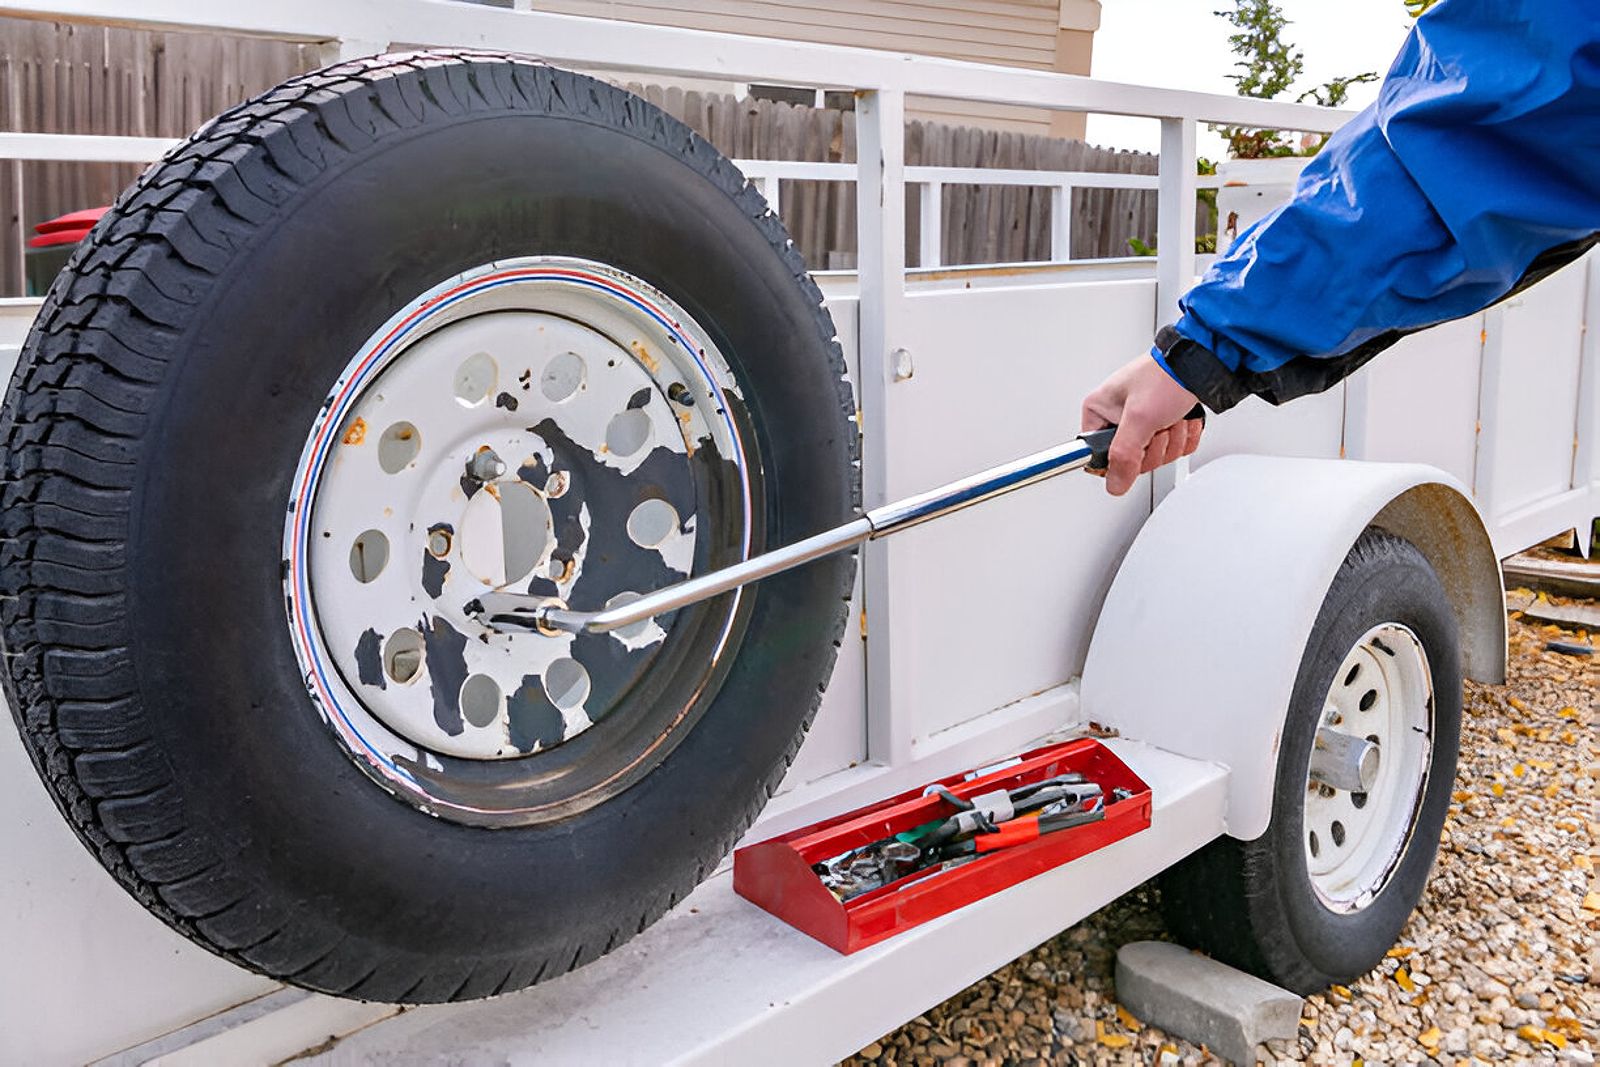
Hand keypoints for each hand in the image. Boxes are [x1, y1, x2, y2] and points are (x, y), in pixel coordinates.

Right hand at [1081, 355, 1204, 495]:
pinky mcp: (1163, 423)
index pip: (1098, 455)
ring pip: (1154, 456)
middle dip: (1154, 446)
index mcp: (1099, 410)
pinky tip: (1182, 418)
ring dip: (1172, 439)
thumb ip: (1123, 456)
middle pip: (1130, 459)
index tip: (1136, 447)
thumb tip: (1114, 484)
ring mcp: (1142, 421)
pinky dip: (1184, 437)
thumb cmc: (1167, 375)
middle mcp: (1117, 416)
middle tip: (1159, 425)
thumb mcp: (1140, 418)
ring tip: (1172, 416)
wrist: (1202, 364)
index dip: (1121, 458)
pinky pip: (1172, 449)